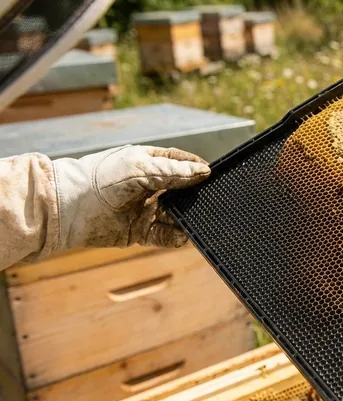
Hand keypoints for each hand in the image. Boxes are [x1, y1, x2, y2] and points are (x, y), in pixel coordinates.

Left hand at [53, 145, 209, 248]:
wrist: (69, 209)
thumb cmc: (102, 180)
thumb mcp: (141, 169)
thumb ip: (174, 172)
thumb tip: (204, 172)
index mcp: (148, 163)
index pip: (180, 162)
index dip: (197, 167)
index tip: (213, 174)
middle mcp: (149, 186)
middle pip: (182, 190)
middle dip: (195, 195)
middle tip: (210, 200)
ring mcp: (145, 209)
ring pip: (177, 214)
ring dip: (186, 217)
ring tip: (195, 219)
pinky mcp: (141, 231)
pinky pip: (166, 235)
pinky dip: (175, 236)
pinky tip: (180, 235)